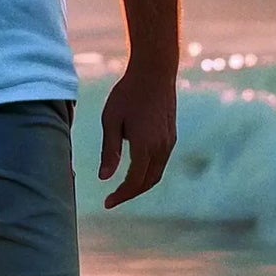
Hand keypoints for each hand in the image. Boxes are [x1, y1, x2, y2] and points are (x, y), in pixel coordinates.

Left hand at [97, 62, 176, 208]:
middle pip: (148, 182)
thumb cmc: (127, 93)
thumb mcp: (110, 120)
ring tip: (122, 188)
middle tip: (113, 200)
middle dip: (130, 194)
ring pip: (156, 173)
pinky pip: (161, 161)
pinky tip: (135, 168)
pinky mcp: (171, 136)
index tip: (107, 203)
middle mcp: (161, 148)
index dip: (120, 196)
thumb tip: (104, 178)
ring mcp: (169, 142)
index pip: (134, 181)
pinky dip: (148, 171)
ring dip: (140, 184)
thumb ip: (110, 151)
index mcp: (144, 146)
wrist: (154, 72)